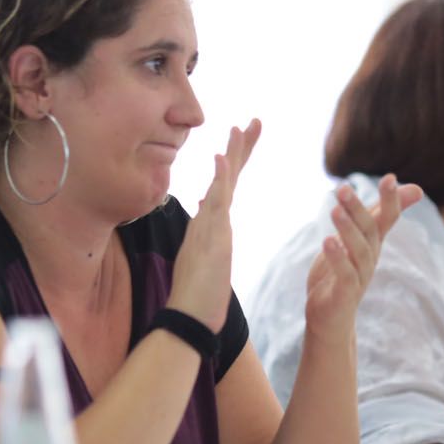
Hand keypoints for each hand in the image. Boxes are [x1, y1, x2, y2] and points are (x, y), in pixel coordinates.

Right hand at [168, 119, 260, 330]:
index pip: (226, 189)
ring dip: (232, 154)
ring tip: (241, 127)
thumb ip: (208, 241)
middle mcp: (207, 222)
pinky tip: (221, 157)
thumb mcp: (208, 265)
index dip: (235, 164)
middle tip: (255, 122)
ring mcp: (206, 228)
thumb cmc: (199, 301)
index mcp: (210, 228)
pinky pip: (215, 203)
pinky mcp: (208, 238)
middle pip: (227, 178)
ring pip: (221, 184)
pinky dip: (219, 178)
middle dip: (241, 149)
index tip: (245, 140)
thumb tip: (206, 220)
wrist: (187, 321)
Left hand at [303, 175, 419, 340]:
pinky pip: (346, 274)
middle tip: (343, 188)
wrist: (331, 318)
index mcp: (373, 243)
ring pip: (359, 250)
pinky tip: (327, 241)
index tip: (391, 177)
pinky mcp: (346, 294)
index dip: (391, 200)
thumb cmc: (342, 274)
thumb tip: (416, 189)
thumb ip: (378, 214)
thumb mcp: (358, 240)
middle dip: (358, 208)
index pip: (387, 218)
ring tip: (335, 210)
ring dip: (347, 230)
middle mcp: (371, 258)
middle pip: (370, 230)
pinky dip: (338, 258)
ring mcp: (361, 276)